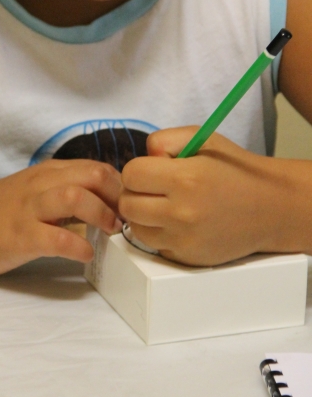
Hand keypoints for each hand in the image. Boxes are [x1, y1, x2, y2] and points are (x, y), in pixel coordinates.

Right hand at [0, 159, 121, 274]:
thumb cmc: (3, 210)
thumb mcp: (37, 189)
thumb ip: (68, 188)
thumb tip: (109, 200)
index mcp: (49, 171)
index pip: (97, 167)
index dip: (120, 187)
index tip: (128, 207)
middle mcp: (42, 184)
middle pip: (92, 175)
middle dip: (117, 197)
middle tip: (124, 220)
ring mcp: (30, 209)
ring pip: (75, 197)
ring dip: (101, 215)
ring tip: (110, 232)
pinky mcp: (20, 236)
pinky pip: (57, 238)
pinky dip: (78, 247)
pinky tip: (85, 255)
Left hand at [119, 127, 291, 265]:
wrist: (270, 208)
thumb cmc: (233, 170)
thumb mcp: (202, 138)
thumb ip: (164, 140)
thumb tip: (143, 158)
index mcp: (186, 178)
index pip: (131, 174)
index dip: (139, 169)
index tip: (154, 170)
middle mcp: (182, 212)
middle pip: (127, 204)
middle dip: (136, 192)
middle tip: (155, 188)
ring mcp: (184, 239)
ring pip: (136, 227)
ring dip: (143, 215)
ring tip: (165, 205)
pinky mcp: (186, 258)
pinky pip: (153, 244)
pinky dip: (159, 233)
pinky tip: (178, 223)